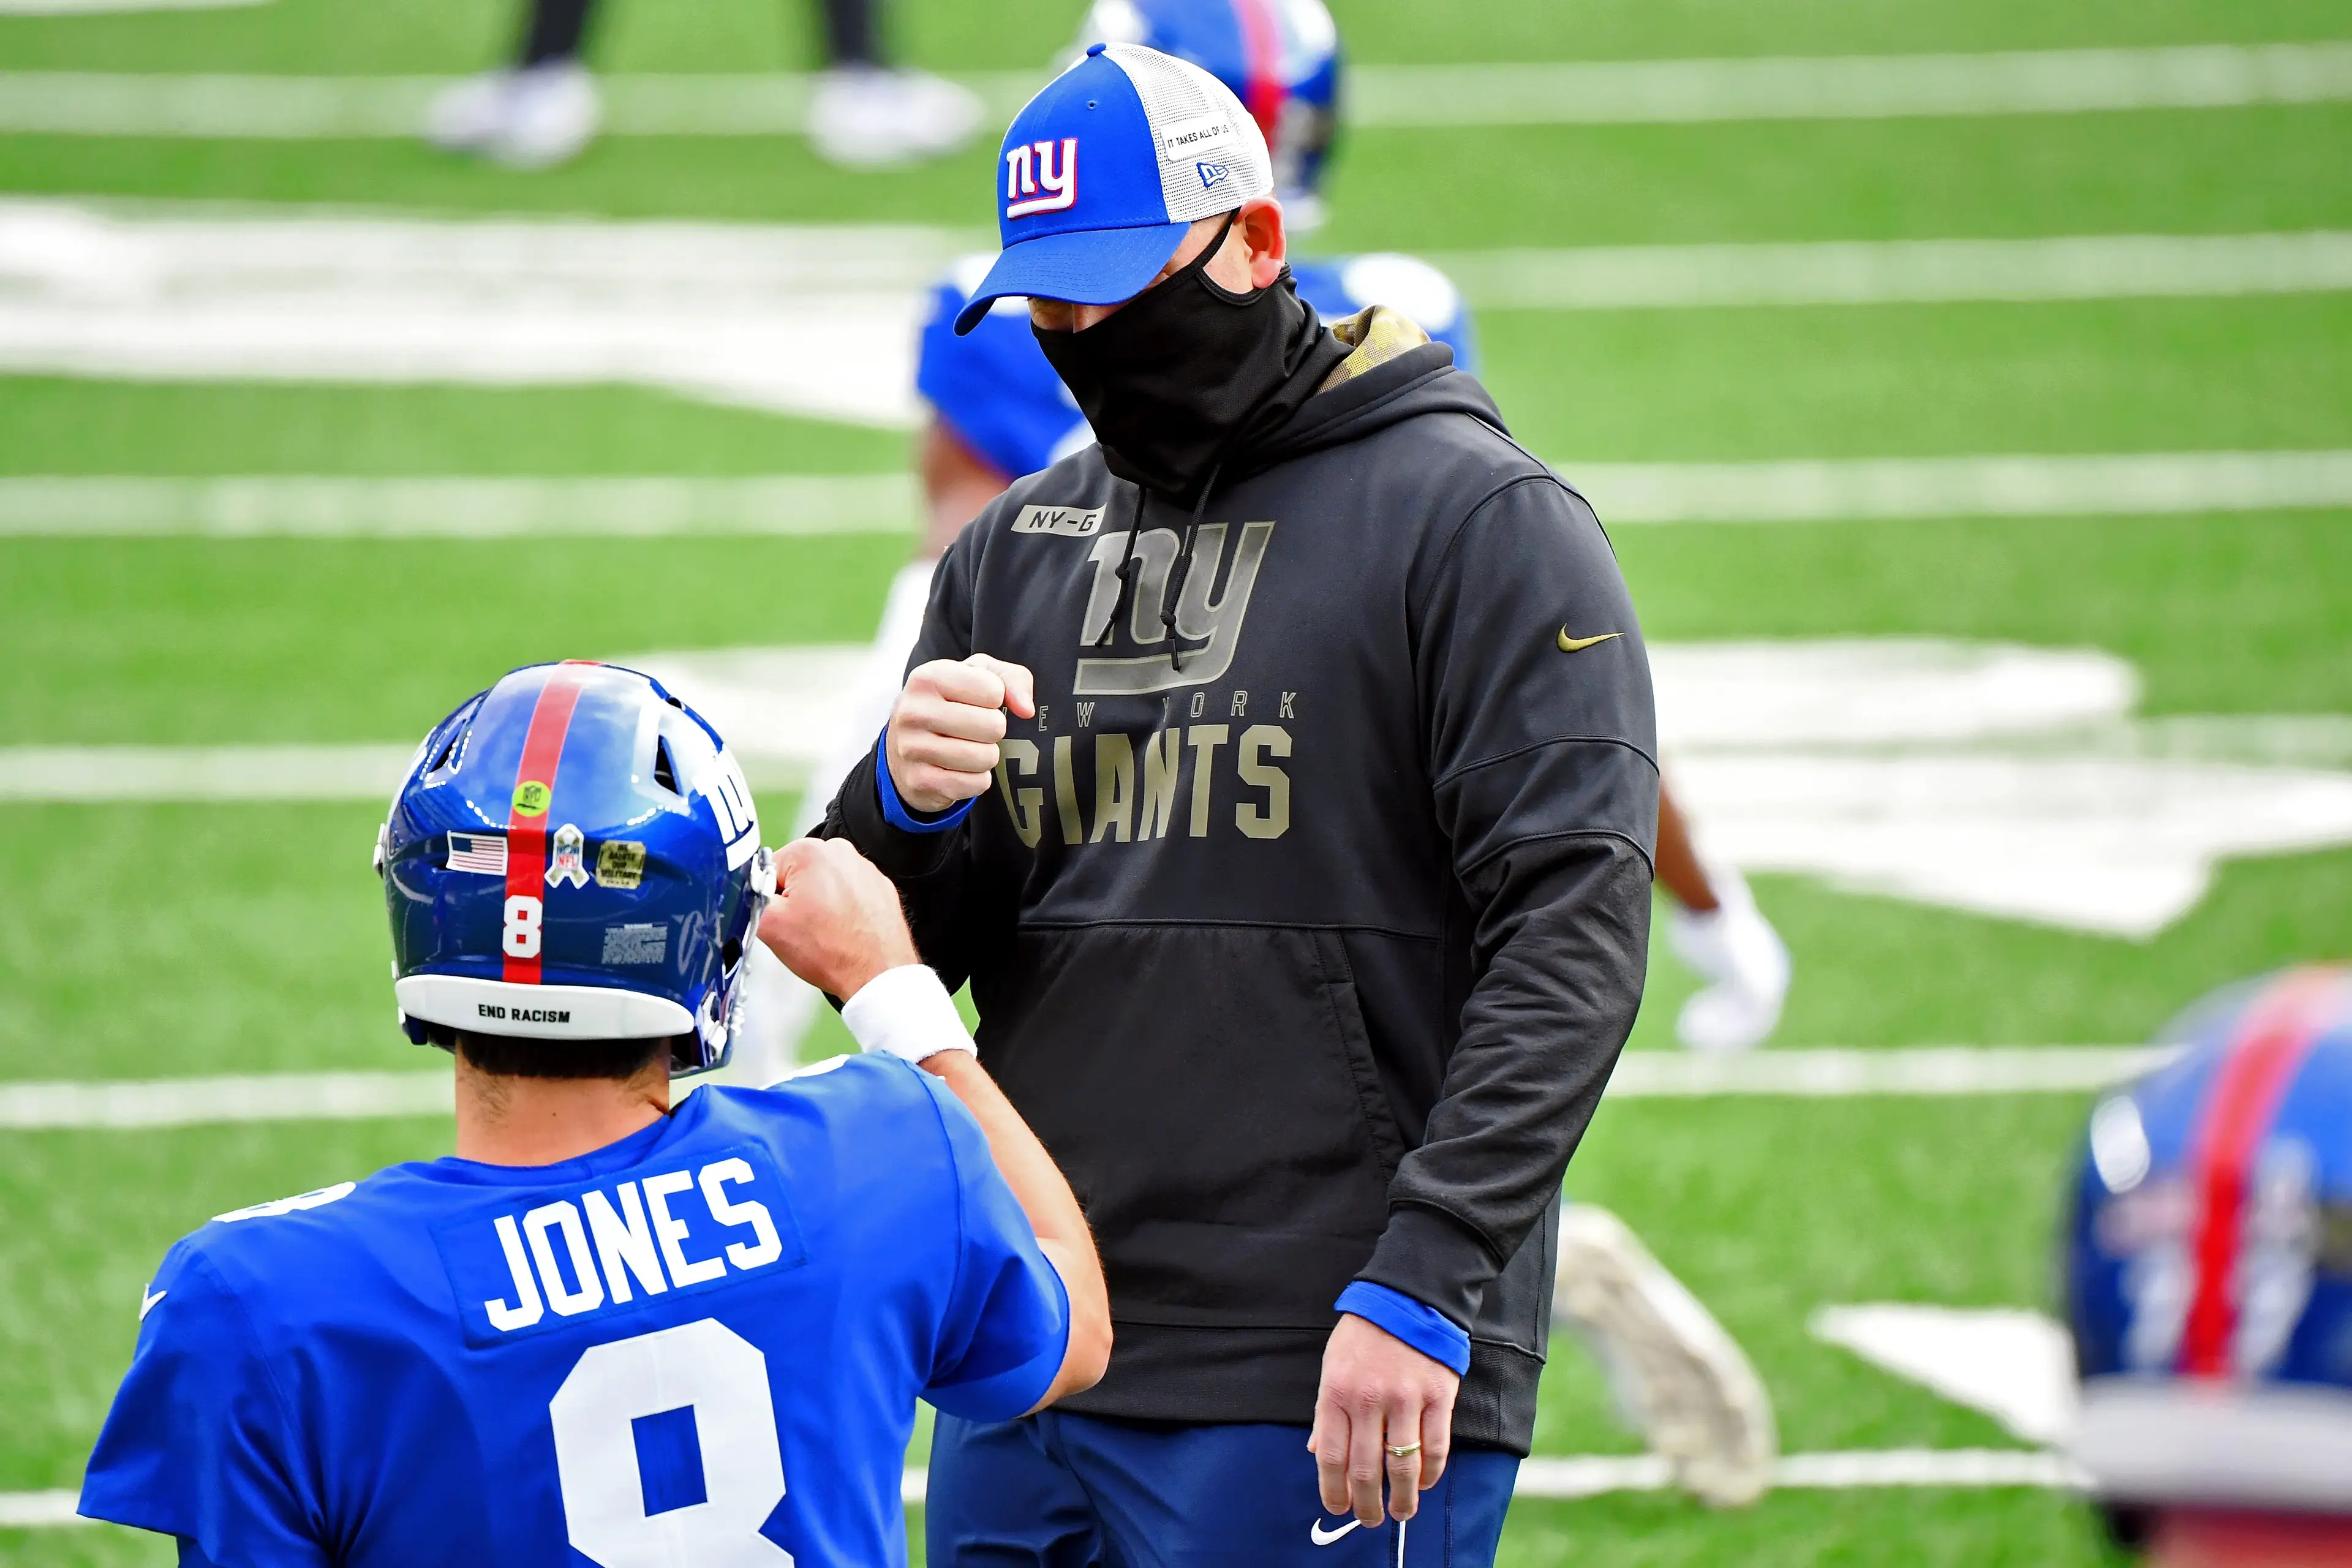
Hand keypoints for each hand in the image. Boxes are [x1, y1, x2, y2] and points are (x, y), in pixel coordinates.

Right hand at [756, 839, 918, 999]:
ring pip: (823, 885)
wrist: (877, 974)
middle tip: (804, 928)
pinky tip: (843, 931)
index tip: (783, 917)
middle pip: (797, 875)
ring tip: (825, 932)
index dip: (769, 898)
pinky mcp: (880, 887)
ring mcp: (865, 869)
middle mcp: (842, 852)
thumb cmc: (830, 951)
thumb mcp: (770, 925)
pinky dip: (842, 911)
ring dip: (819, 906)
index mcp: (811, 851)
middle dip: (794, 901)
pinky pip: (848, 894)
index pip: (769, 870)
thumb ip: (749, 897)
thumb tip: (747, 888)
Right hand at [886, 654, 1036, 814]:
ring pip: (986, 757)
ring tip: (966, 747)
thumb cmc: (948, 704)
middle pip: (994, 726)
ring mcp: (913, 749)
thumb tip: (1026, 710)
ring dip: (986, 755)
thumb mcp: (978, 677)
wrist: (902, 745)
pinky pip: (976, 784)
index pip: (994, 690)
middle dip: (993, 730)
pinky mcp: (921, 781)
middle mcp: (914, 712)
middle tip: (974, 729)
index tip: (976, 702)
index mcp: (927, 678)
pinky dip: (976, 778)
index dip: (995, 699)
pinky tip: (958, 768)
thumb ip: (1012, 679)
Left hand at [1309, 1313, 1458, 1526]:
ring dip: (1402, 1499)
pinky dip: (1431, 1473)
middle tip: (1369, 1519)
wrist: (1408, 1297)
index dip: (1333, 1490)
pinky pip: (1436, 1447)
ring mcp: (1405, 1399)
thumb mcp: (1332, 1365)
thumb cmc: (1364, 1333)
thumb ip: (1326, 1411)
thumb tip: (1316, 1452)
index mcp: (1336, 1392)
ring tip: (1401, 1512)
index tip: (1337, 1508)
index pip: (1330, 1456)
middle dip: (1366, 1505)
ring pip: (1403, 1466)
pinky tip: (1425, 1483)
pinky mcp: (1437, 1397)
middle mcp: (1368, 1400)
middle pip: (1365, 1470)